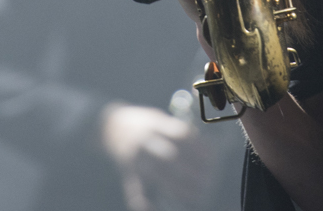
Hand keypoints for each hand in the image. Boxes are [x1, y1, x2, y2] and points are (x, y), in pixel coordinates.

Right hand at [100, 103, 218, 210]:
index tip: (212, 158)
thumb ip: (176, 132)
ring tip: (196, 195)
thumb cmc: (142, 125)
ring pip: (157, 175)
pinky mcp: (127, 173)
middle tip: (208, 180)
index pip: (181, 136)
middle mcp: (145, 142)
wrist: (109, 127)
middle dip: (192, 171)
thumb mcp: (158, 120)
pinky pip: (135, 189)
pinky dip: (144, 202)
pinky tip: (154, 209)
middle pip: (171, 157)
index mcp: (156, 126)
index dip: (199, 147)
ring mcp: (135, 158)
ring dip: (179, 188)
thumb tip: (204, 148)